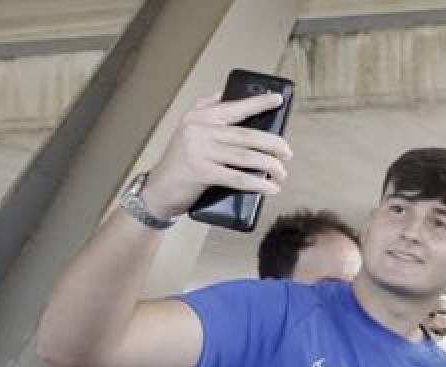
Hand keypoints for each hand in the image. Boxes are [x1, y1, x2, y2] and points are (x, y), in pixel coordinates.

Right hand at [141, 92, 292, 219]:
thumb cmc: (181, 162)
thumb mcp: (189, 131)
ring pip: (246, 156)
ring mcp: (199, 150)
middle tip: (287, 153)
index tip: (279, 100)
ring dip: (270, 165)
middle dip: (273, 144)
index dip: (258, 103)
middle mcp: (198, 129)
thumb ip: (207, 112)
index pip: (234, 106)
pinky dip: (258, 183)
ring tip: (282, 173)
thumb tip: (231, 98)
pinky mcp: (201, 172)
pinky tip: (271, 188)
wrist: (157, 190)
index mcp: (199, 116)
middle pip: (247, 135)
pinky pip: (238, 177)